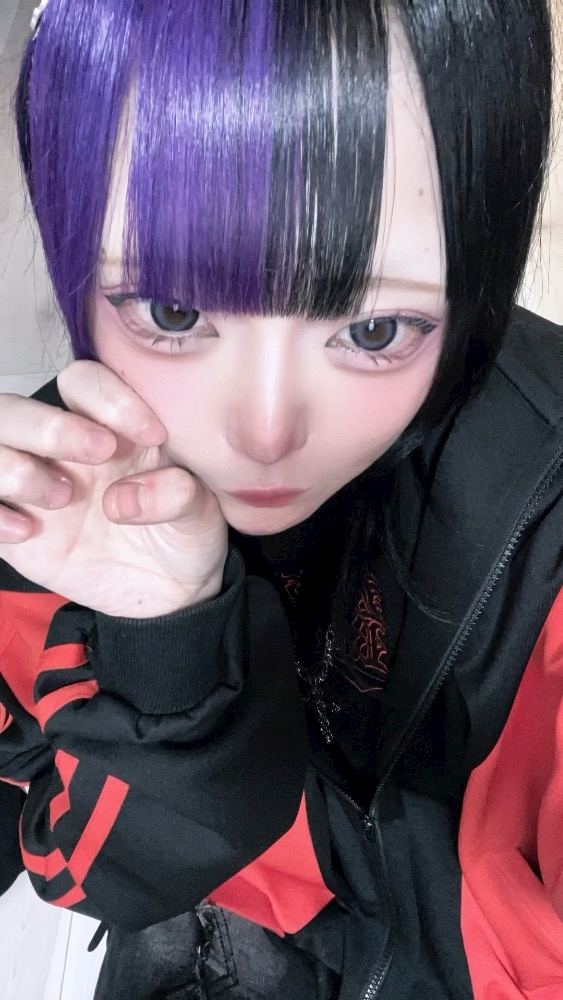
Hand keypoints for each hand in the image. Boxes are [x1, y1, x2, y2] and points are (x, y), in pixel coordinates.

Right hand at [0, 362, 227, 616]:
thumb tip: (128, 497)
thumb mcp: (199, 512)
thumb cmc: (183, 533)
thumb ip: (178, 494)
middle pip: (15, 409)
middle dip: (50, 426)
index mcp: (108, 425)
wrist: (170, 591)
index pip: (84, 383)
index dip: (109, 398)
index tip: (153, 435)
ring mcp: (32, 486)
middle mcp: (60, 449)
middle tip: (100, 452)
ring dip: (14, 468)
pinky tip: (28, 533)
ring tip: (64, 498)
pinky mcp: (16, 528)